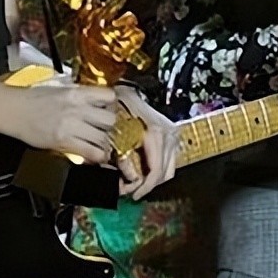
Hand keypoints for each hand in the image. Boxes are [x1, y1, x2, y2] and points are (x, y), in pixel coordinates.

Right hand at [10, 81, 117, 164]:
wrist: (13, 110)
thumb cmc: (31, 99)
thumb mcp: (59, 88)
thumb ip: (79, 95)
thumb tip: (95, 101)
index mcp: (76, 93)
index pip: (108, 96)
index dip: (111, 105)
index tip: (109, 109)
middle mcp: (77, 109)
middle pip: (110, 119)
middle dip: (109, 125)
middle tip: (104, 128)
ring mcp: (71, 126)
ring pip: (103, 137)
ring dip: (103, 142)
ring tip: (98, 143)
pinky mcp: (64, 142)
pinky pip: (92, 152)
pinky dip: (97, 156)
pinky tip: (94, 155)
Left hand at [112, 85, 178, 200]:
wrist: (132, 86)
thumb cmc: (122, 99)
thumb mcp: (112, 121)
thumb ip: (109, 147)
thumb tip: (105, 170)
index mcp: (156, 132)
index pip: (155, 170)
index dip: (143, 186)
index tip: (130, 192)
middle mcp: (168, 134)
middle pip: (163, 173)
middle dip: (146, 186)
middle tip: (129, 190)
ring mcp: (172, 135)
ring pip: (168, 170)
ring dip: (152, 180)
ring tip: (134, 183)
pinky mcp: (171, 136)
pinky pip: (169, 161)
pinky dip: (157, 170)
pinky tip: (143, 171)